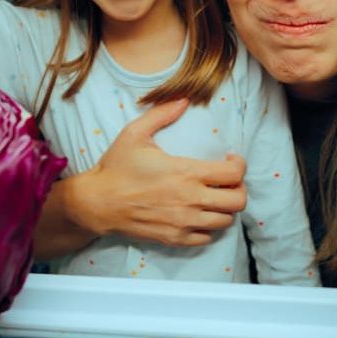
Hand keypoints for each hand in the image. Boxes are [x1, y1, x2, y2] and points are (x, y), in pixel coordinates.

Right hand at [43, 99, 247, 255]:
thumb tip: (184, 99)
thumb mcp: (135, 133)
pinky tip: (199, 214)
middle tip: (227, 181)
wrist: (97, 203)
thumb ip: (162, 114)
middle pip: (238, 201)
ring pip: (225, 221)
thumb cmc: (116, 168)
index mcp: (186, 173)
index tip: (230, 159)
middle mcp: (190, 200)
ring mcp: (183, 222)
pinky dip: (209, 227)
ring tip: (215, 197)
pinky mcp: (175, 238)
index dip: (239, 165)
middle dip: (239, 188)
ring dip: (225, 208)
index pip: (234, 173)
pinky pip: (207, 238)